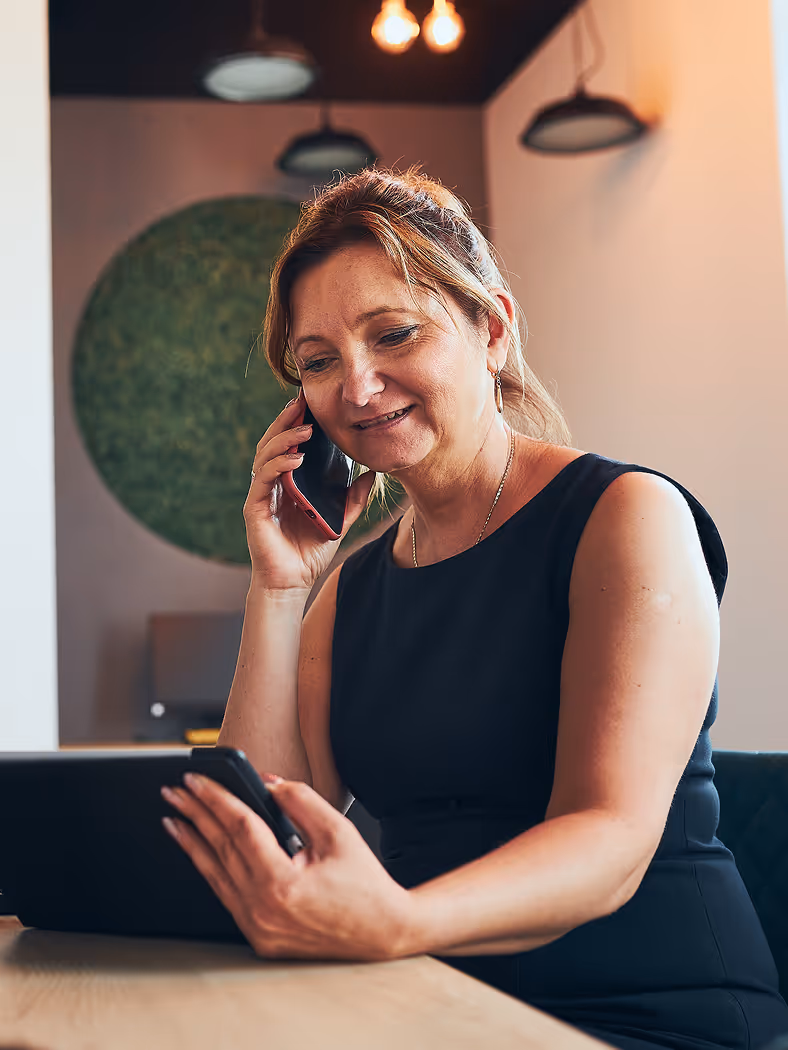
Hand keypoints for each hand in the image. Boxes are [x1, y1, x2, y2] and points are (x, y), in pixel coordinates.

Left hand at [161, 774, 414, 960]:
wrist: (384, 931)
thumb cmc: (365, 882)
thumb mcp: (338, 830)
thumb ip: (299, 800)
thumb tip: (265, 781)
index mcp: (282, 882)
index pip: (239, 828)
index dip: (215, 798)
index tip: (194, 778)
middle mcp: (263, 909)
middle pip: (220, 849)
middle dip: (195, 815)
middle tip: (174, 791)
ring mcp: (258, 928)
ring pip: (215, 875)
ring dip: (193, 843)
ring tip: (175, 819)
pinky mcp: (260, 937)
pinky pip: (227, 896)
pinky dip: (211, 870)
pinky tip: (200, 852)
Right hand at [244, 395, 374, 592]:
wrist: (293, 582)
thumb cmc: (311, 551)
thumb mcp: (340, 520)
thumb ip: (353, 498)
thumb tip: (370, 473)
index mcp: (287, 482)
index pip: (287, 444)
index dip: (295, 423)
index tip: (310, 403)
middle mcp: (270, 484)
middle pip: (272, 442)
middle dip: (286, 421)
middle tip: (302, 402)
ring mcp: (261, 495)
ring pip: (265, 455)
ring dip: (284, 439)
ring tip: (306, 429)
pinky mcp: (254, 508)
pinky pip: (263, 479)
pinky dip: (278, 465)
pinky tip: (295, 458)